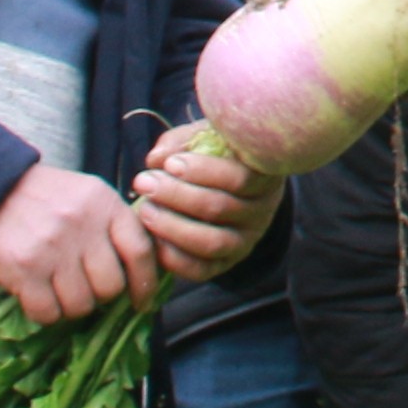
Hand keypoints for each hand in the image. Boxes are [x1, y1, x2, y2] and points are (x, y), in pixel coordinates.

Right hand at [0, 164, 157, 324]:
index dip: (145, 282)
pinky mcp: (24, 268)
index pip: (140, 251)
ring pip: (81, 304)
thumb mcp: (86, 195)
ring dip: (71, 305)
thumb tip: (144, 271)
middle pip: (111, 285)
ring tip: (57, 288)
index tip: (142, 301)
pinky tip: (36, 295)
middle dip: (100, 295)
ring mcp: (53, 247)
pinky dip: (44, 312)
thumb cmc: (43, 197)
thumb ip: (114, 225)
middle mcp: (82, 224)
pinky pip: (48, 312)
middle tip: (84, 287)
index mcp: (103, 203)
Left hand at [132, 136, 282, 283]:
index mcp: (264, 177)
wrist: (228, 187)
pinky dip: (174, 258)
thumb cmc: (217, 155)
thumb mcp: (206, 137)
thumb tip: (156, 159)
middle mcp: (261, 212)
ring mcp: (245, 242)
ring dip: (171, 226)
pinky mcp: (226, 263)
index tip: (170, 164)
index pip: (239, 178)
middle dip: (175, 195)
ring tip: (144, 209)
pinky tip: (152, 239)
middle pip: (219, 208)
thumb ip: (182, 141)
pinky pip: (201, 270)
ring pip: (211, 242)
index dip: (202, 171)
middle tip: (143, 183)